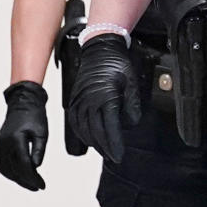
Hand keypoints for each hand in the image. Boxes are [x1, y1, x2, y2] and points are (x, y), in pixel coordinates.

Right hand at [0, 82, 48, 190]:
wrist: (22, 104)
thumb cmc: (35, 117)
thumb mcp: (42, 133)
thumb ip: (39, 150)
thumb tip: (36, 167)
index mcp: (16, 139)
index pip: (24, 165)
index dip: (33, 178)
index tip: (42, 186)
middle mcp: (4, 143)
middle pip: (13, 169)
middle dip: (26, 181)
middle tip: (37, 187)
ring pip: (4, 168)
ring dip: (16, 178)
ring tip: (29, 184)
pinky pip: (0, 163)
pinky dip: (8, 172)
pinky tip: (18, 176)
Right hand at [67, 33, 139, 162]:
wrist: (100, 49)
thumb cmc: (116, 64)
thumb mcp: (131, 83)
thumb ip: (132, 105)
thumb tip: (131, 123)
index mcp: (105, 97)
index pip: (109, 128)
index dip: (114, 144)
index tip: (119, 155)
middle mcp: (89, 101)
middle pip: (96, 132)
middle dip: (105, 148)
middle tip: (114, 157)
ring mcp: (79, 100)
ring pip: (84, 129)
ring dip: (94, 142)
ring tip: (104, 150)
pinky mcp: (74, 99)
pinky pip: (75, 121)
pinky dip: (81, 133)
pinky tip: (88, 138)